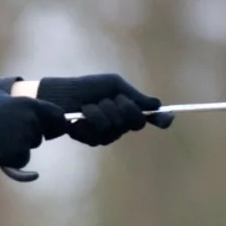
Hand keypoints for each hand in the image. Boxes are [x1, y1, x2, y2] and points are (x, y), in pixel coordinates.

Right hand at [0, 95, 68, 168]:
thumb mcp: (0, 96)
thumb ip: (18, 100)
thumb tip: (22, 92)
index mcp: (30, 104)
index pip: (57, 115)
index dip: (56, 123)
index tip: (51, 129)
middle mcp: (31, 120)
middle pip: (40, 134)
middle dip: (29, 136)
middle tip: (10, 134)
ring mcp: (26, 138)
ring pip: (30, 146)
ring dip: (18, 146)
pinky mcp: (18, 154)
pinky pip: (22, 160)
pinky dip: (12, 159)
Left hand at [33, 73, 174, 145]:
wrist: (59, 95)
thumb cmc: (87, 87)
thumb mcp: (112, 85)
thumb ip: (134, 96)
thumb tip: (158, 104)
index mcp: (128, 109)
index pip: (149, 117)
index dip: (160, 118)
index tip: (167, 118)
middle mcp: (121, 124)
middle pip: (134, 122)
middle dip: (121, 108)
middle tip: (107, 98)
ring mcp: (106, 134)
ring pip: (114, 128)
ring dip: (99, 113)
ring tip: (87, 105)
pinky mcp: (90, 140)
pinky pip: (96, 135)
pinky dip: (86, 122)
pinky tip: (78, 117)